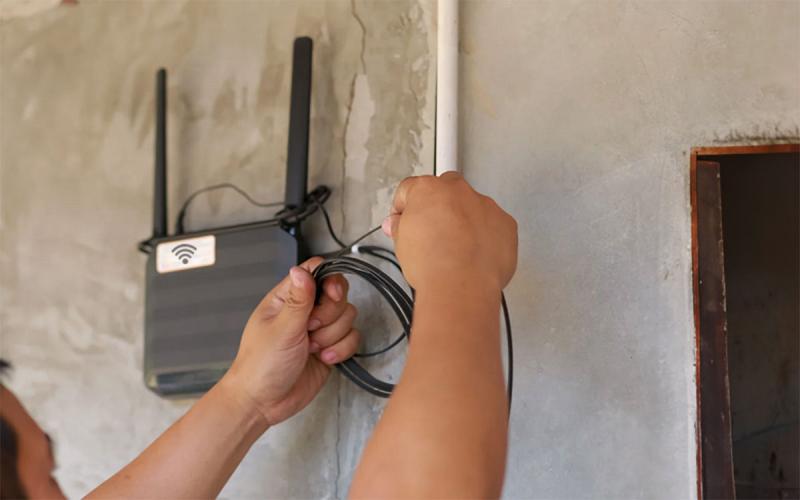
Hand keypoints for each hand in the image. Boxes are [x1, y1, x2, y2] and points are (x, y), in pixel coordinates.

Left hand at [222, 257, 359, 426]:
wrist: (263, 402)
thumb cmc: (261, 365)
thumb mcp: (281, 329)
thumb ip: (299, 299)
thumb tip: (301, 270)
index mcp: (287, 299)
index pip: (315, 272)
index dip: (329, 280)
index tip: (332, 295)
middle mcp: (305, 311)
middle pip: (337, 294)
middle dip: (330, 315)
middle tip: (310, 329)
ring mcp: (318, 330)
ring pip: (347, 317)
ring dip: (333, 336)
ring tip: (312, 348)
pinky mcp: (329, 348)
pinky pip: (351, 338)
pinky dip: (341, 350)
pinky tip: (323, 359)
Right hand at [382, 172, 517, 291]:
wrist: (461, 285)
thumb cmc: (432, 264)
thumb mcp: (400, 243)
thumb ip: (399, 225)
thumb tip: (397, 224)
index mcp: (428, 189)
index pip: (410, 189)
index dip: (405, 208)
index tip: (405, 221)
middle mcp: (458, 191)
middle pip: (445, 190)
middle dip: (439, 207)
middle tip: (433, 234)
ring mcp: (485, 205)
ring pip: (473, 207)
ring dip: (465, 222)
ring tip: (456, 250)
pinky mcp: (506, 223)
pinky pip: (494, 225)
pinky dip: (486, 236)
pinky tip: (475, 256)